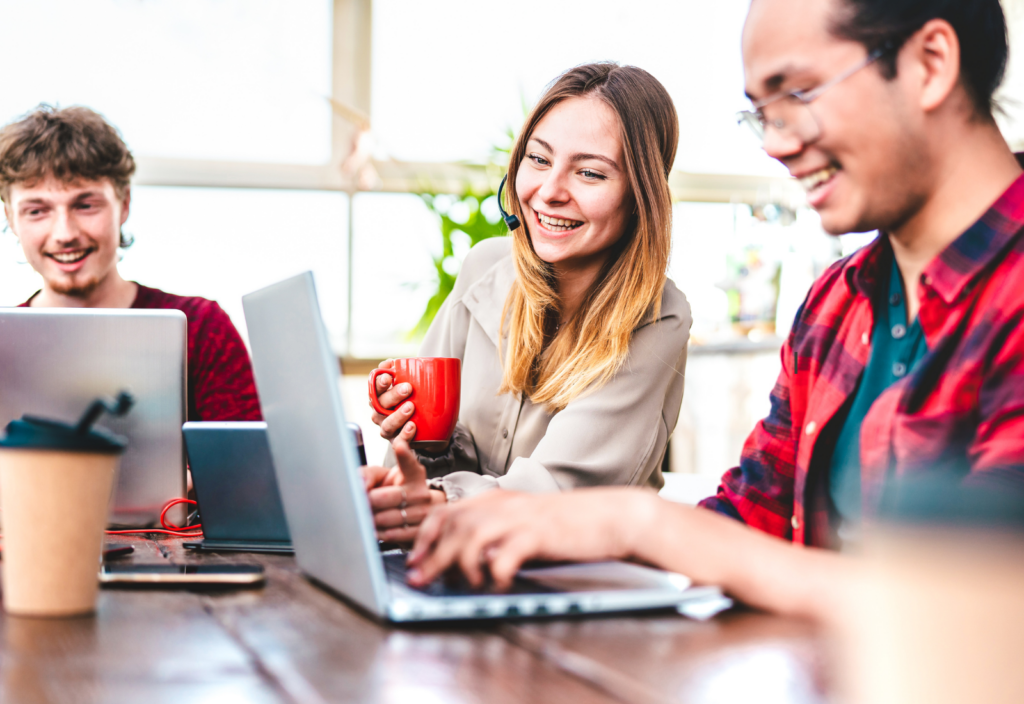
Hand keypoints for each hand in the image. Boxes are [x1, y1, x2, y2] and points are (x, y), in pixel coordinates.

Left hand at [364, 436, 445, 544]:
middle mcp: (421, 492)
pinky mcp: (420, 531)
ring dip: (371, 518)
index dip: (403, 453)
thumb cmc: (393, 491)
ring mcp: (423, 512)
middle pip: (387, 497)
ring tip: (368, 515)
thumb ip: (367, 475)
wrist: (414, 512)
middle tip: (362, 501)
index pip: (409, 462)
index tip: (398, 445)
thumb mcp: (381, 477)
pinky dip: (379, 533)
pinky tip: (376, 528)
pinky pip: (393, 534)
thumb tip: (359, 486)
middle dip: (369, 500)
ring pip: (387, 517)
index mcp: (413, 474)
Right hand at [368, 359, 415, 440]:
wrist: (426, 430)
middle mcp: (379, 414)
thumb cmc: (413, 401)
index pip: (374, 388)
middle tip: (408, 388)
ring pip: (387, 424)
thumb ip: (401, 373)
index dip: (378, 382)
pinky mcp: (397, 442)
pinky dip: (404, 435)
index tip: (388, 377)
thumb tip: (392, 362)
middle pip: (380, 405)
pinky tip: (412, 427)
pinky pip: (398, 442)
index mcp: (379, 397)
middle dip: (393, 396)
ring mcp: (387, 429)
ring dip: (398, 416)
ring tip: (411, 407)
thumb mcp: (409, 387)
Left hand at [406, 487, 656, 589]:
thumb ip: (496, 534)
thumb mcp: (524, 522)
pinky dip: (495, 575)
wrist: (611, 516)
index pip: (446, 512)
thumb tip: (463, 561)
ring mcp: (520, 518)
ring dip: (459, 566)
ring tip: (462, 586)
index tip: (413, 561)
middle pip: (452, 526)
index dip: (425, 538)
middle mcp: (503, 505)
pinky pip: (505, 556)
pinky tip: (499, 586)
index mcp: (496, 500)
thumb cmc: (567, 525)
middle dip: (430, 557)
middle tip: (419, 581)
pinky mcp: (539, 534)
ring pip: (471, 538)